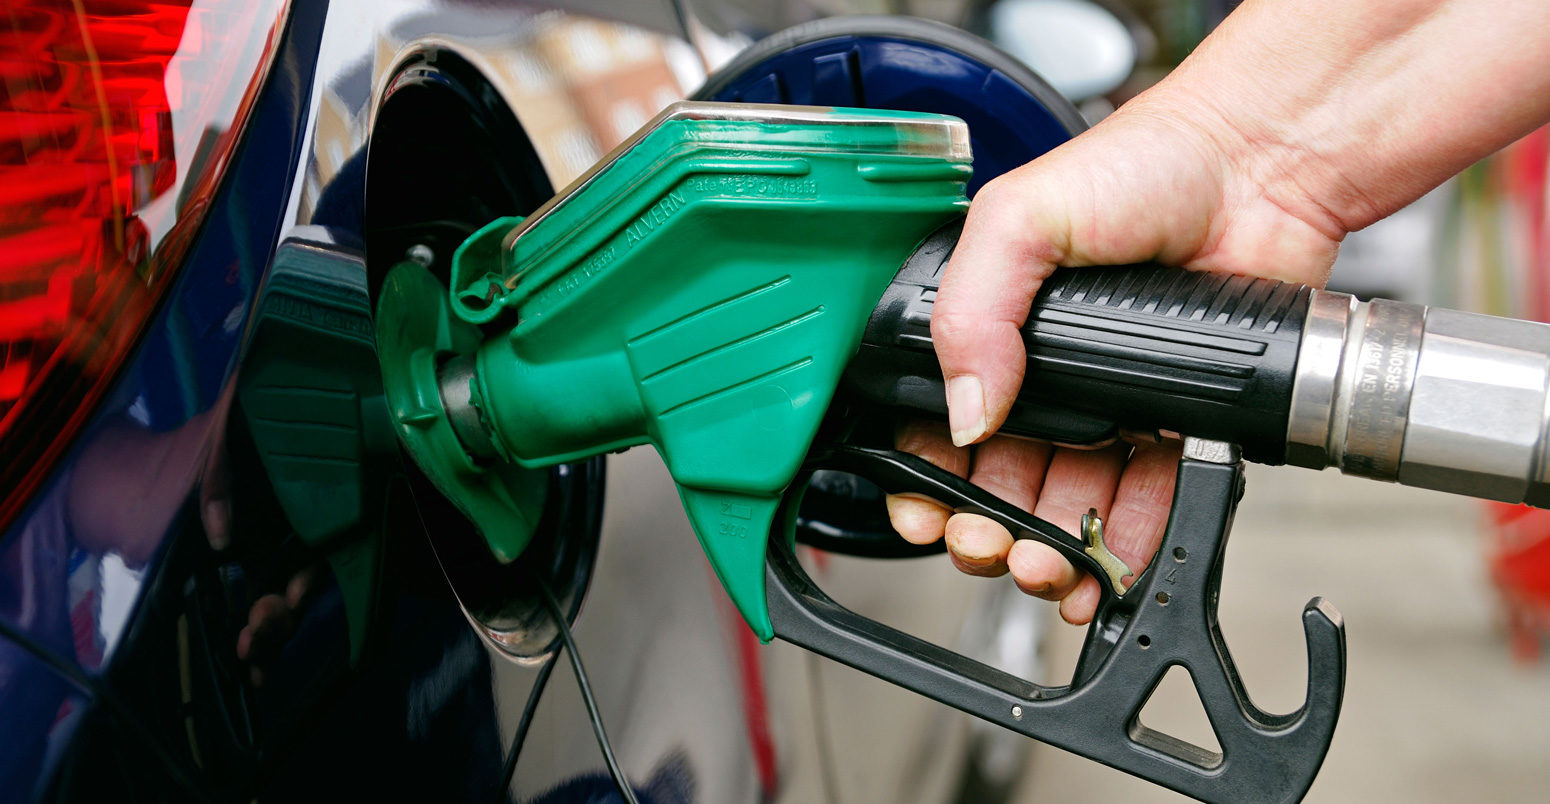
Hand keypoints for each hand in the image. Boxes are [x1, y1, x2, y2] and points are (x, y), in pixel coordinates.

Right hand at [890, 89, 1339, 624]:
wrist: (1260, 168)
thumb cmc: (1144, 166)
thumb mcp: (1019, 217)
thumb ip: (971, 310)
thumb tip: (963, 409)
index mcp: (992, 328)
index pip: (937, 421)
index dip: (924, 475)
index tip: (923, 511)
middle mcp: (1046, 370)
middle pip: (998, 477)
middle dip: (984, 527)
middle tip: (987, 545)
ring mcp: (1112, 400)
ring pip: (1065, 501)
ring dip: (1048, 549)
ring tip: (1045, 567)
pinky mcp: (1177, 421)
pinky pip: (1145, 498)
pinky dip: (1125, 544)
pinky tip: (1107, 569)